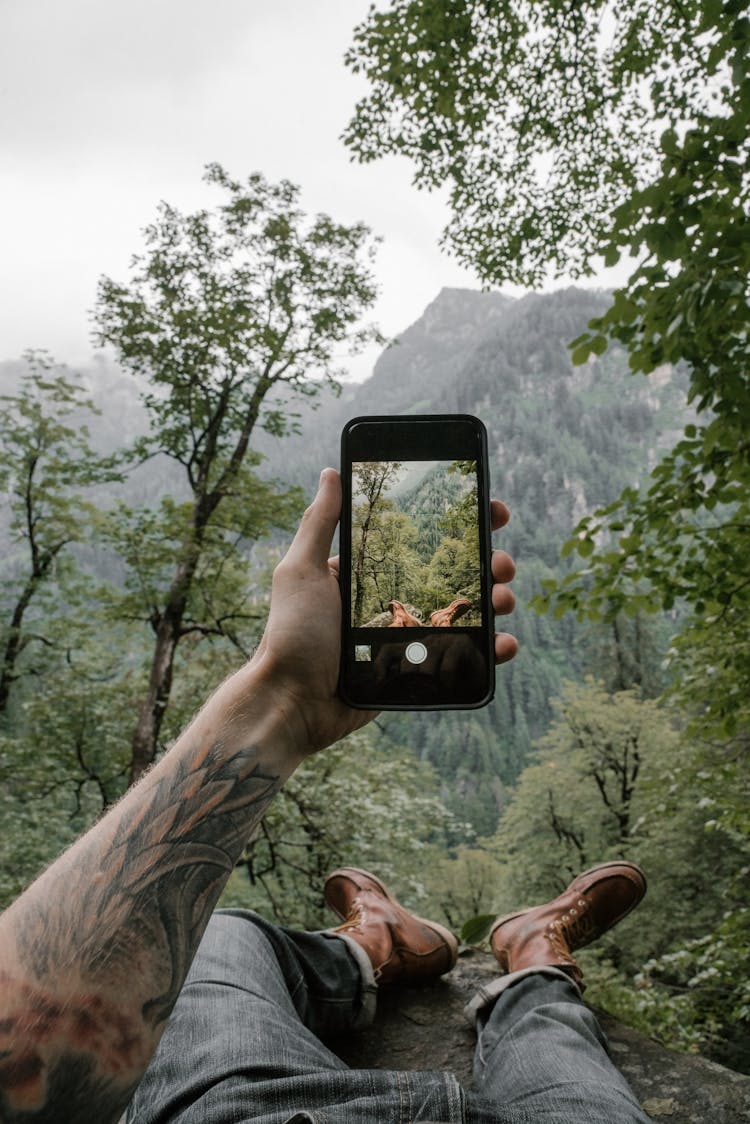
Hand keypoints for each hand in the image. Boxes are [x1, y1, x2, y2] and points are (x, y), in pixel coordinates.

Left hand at [251, 468, 516, 753]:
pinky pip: (467, 657)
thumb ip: (320, 523)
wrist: (294, 703)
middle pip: (457, 575)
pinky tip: (505, 643)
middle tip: (501, 561)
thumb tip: (331, 472)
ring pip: (470, 614)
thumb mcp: (301, 571)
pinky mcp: (421, 670)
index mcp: (373, 575)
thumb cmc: (292, 635)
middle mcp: (397, 602)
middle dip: (490, 562)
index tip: (490, 510)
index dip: (462, 525)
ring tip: (503, 599)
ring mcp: (413, 637)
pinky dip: (494, 650)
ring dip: (497, 601)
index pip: (425, 541)